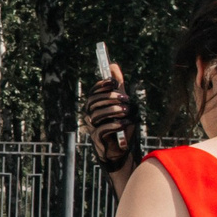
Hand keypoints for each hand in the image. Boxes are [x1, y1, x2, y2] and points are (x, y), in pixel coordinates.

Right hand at [82, 65, 143, 184]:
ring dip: (113, 111)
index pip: (93, 92)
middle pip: (93, 102)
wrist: (123, 149)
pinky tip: (124, 123)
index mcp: (95, 106)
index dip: (101, 85)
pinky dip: (114, 125)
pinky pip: (102, 129)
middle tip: (126, 98)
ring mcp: (93, 127)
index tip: (113, 81)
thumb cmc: (121, 125)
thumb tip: (113, 66)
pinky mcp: (97, 139)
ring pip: (96, 115)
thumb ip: (118, 86)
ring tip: (126, 111)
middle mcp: (90, 115)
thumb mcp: (122, 102)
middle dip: (109, 98)